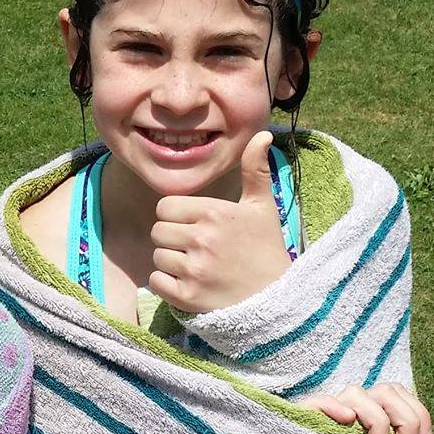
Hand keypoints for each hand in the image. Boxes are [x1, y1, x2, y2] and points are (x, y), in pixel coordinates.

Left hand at [148, 130, 290, 314]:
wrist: (278, 299)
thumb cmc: (266, 249)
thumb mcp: (262, 207)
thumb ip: (255, 169)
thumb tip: (262, 133)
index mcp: (214, 213)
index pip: (165, 207)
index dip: (176, 216)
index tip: (196, 226)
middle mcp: (201, 239)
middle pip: (158, 231)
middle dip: (173, 238)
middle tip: (198, 248)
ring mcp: (193, 269)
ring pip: (157, 256)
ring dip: (171, 262)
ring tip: (198, 266)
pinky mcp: (187, 296)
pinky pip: (156, 281)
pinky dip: (167, 284)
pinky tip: (191, 283)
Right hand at [296, 383, 433, 433]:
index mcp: (371, 410)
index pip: (400, 393)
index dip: (420, 414)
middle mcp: (352, 405)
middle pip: (387, 390)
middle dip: (407, 420)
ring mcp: (329, 410)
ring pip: (357, 393)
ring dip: (377, 421)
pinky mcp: (305, 417)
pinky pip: (320, 402)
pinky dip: (335, 407)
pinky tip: (347, 420)